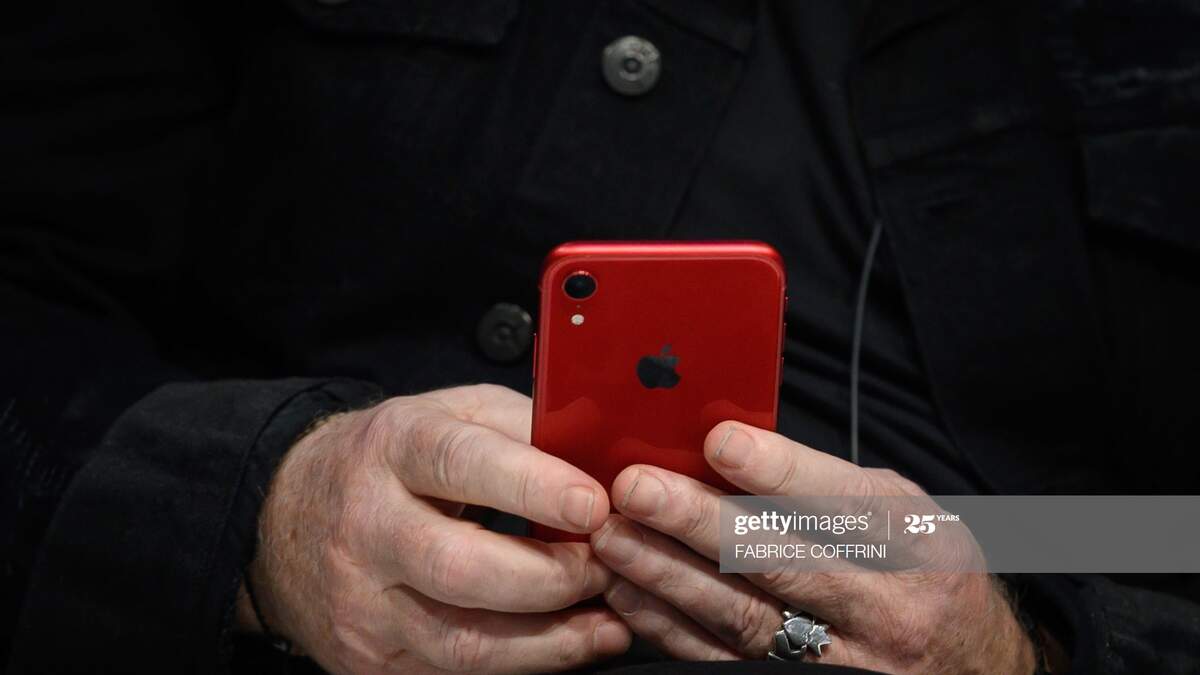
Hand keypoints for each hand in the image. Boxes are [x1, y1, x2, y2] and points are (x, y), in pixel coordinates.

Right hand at [240, 384, 630, 673]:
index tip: (594, 504)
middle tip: (605, 566)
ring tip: (608, 624)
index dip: (532, 486)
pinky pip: (455, 674)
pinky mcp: (367, 659)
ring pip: (462, 641)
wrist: (288, 517)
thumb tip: (602, 455)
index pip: (459, 465)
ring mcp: (361, 603)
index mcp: (392, 448)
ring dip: (551, 640)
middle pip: (461, 567)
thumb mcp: (450, 414)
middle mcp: (367, 526)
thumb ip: (523, 427)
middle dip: (551, 576)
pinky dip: (523, 664)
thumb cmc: (393, 460)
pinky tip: (567, 646)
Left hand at [590, 422, 1035, 673]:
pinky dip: (670, 627)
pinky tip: (628, 592)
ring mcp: (844, 661)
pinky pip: (724, 662)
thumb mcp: (905, 515)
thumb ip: (828, 487)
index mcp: (917, 544)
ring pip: (743, 617)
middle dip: (700, 522)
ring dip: (668, 575)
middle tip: (635, 488)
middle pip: (782, 563)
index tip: (719, 442)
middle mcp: (886, 607)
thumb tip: (726, 446)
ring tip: (612, 537)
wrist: (970, 667)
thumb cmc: (921, 572)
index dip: (780, 472)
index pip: (846, 504)